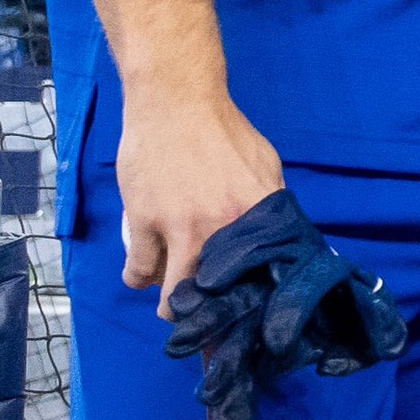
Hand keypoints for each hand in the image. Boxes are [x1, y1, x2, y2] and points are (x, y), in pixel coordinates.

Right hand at [115, 80, 285, 301]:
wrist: (176, 102)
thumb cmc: (223, 131)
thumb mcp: (264, 165)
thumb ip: (270, 203)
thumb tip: (282, 236)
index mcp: (258, 217)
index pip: (262, 277)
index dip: (252, 304)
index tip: (246, 317)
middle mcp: (223, 229)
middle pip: (216, 296)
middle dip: (209, 315)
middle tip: (205, 317)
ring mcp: (181, 228)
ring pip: (172, 292)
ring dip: (170, 305)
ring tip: (171, 306)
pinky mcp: (144, 221)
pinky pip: (138, 268)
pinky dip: (137, 277)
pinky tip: (141, 277)